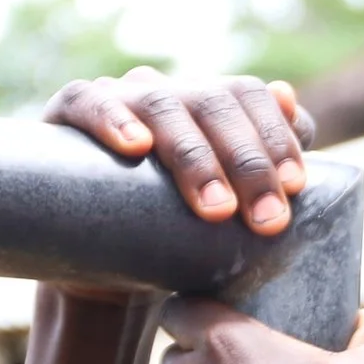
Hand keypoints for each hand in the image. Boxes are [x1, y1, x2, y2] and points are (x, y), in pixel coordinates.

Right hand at [44, 69, 316, 238]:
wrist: (103, 271)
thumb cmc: (180, 236)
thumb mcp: (233, 211)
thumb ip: (268, 164)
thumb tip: (291, 102)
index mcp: (209, 105)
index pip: (249, 96)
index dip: (275, 136)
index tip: (295, 187)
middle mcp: (167, 93)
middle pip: (214, 104)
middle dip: (246, 163)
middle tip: (268, 221)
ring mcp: (117, 99)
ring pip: (160, 105)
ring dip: (194, 157)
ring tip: (216, 209)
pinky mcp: (68, 115)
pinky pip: (88, 101)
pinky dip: (112, 119)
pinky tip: (136, 147)